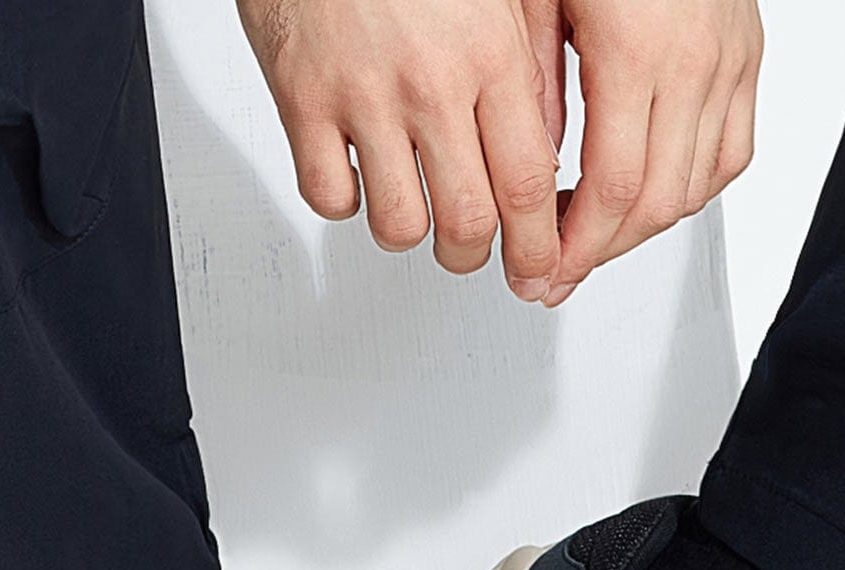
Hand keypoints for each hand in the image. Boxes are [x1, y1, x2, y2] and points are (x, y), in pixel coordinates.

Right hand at [239, 0, 562, 300]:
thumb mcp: (497, 1)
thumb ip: (523, 82)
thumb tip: (543, 170)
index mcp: (489, 55)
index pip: (529, 186)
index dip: (538, 246)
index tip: (538, 269)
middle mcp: (429, 82)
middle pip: (469, 222)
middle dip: (476, 255)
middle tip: (472, 250)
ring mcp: (363, 95)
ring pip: (400, 225)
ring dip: (412, 234)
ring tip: (414, 211)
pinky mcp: (302, 100)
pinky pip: (329, 196)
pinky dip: (344, 202)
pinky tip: (356, 174)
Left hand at [527, 0, 762, 305]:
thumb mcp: (533, 3)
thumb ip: (531, 91)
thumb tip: (527, 176)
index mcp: (638, 49)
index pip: (613, 190)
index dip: (576, 249)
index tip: (542, 275)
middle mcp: (696, 61)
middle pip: (655, 204)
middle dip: (599, 254)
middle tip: (556, 274)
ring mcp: (731, 59)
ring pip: (694, 190)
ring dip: (640, 229)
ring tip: (593, 240)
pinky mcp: (748, 55)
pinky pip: (731, 154)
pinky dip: (691, 189)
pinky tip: (650, 197)